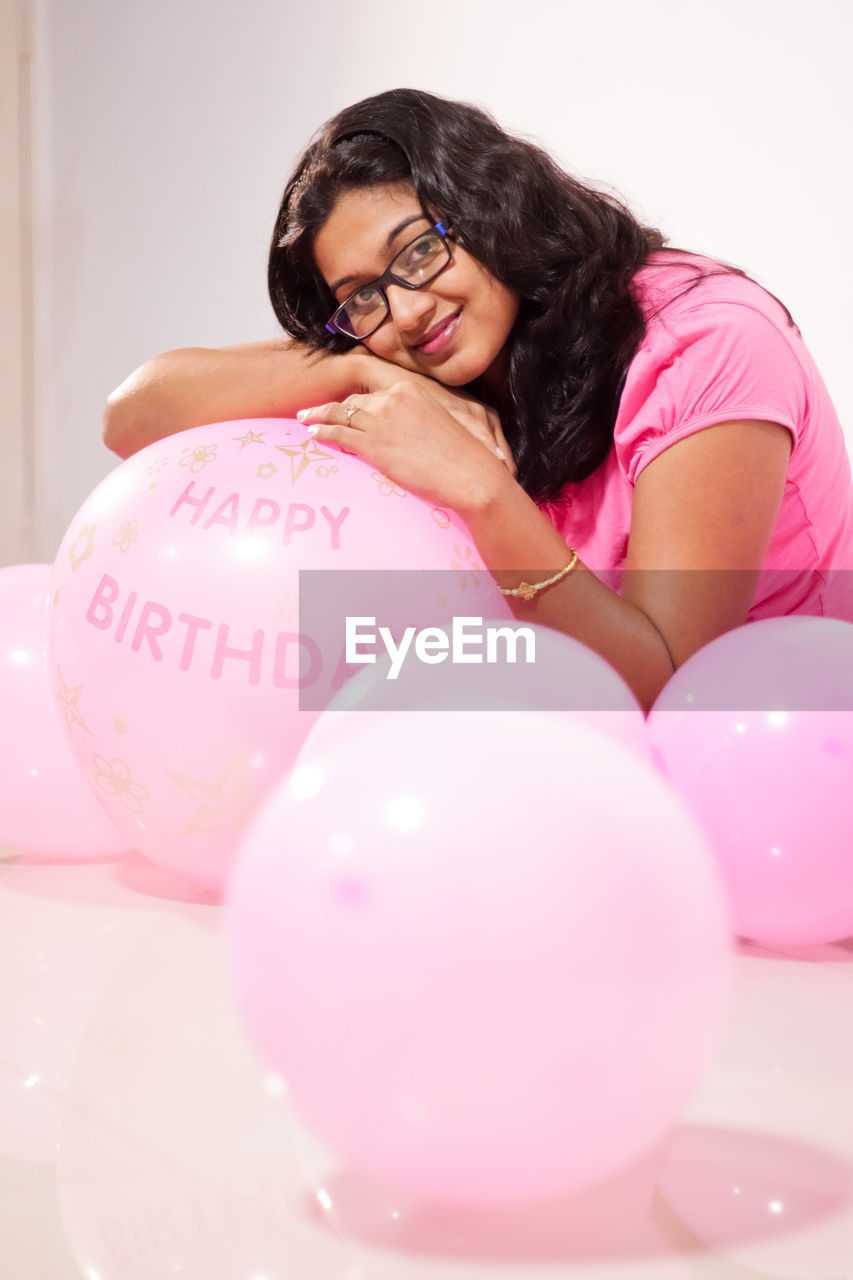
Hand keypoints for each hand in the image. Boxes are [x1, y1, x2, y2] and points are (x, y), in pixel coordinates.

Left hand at [296, 379, 516, 517]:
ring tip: (304, 420)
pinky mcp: (374, 443)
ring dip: (318, 416)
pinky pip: (340, 434)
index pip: (372, 395)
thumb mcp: (437, 426)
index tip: (342, 406)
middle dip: (332, 407)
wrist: (471, 474)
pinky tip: (313, 434)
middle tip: (312, 412)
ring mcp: (381, 420)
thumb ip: (416, 421)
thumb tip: (405, 434)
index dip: (354, 402)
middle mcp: (392, 399)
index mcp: (409, 390)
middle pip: (353, 402)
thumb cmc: (462, 457)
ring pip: (340, 414)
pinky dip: (323, 432)